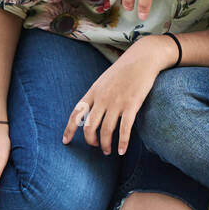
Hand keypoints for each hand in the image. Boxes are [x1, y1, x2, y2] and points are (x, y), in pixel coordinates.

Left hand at [63, 36, 176, 155]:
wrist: (143, 58)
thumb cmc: (125, 69)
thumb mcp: (104, 80)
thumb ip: (97, 95)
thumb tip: (91, 111)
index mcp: (94, 91)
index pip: (76, 113)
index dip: (69, 129)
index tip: (65, 142)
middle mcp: (102, 98)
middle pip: (89, 126)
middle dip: (91, 141)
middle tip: (96, 146)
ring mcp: (116, 102)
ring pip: (105, 130)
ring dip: (106, 144)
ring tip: (109, 151)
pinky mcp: (131, 105)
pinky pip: (124, 129)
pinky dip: (122, 142)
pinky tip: (122, 150)